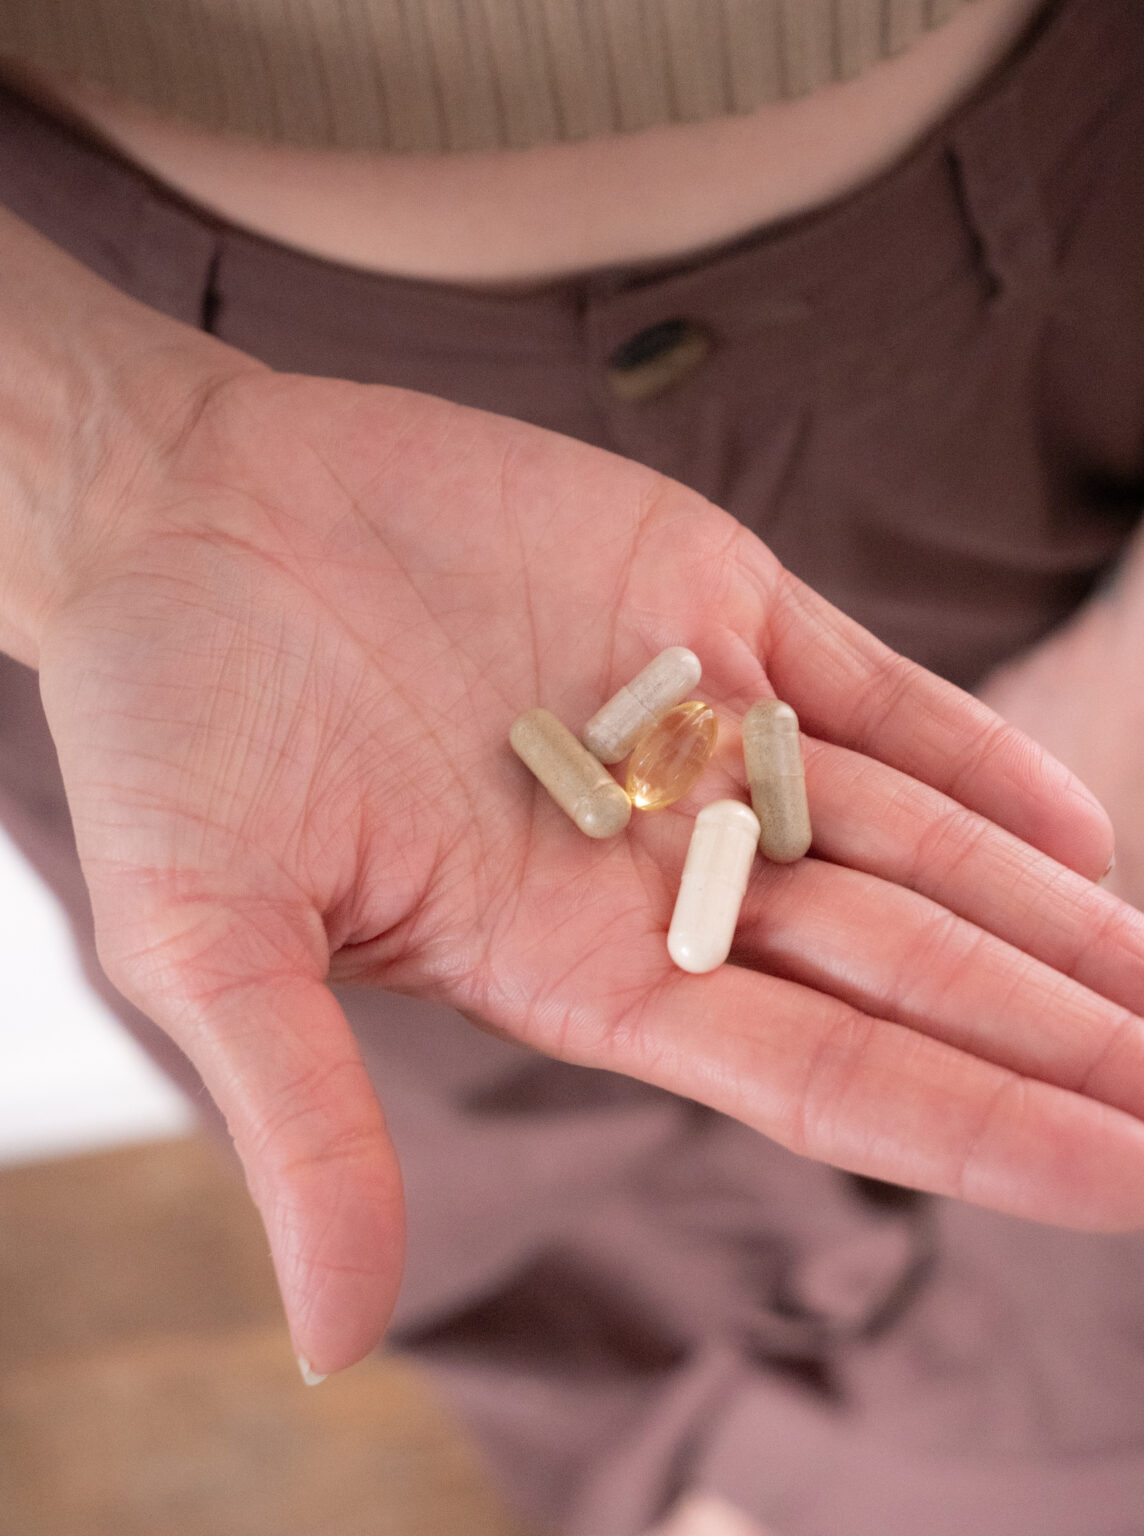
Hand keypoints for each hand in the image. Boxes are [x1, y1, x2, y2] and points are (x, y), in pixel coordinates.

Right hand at [29, 364, 1143, 1378]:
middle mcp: (656, 866)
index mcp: (570, 964)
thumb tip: (338, 1342)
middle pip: (900, 976)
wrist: (181, 515)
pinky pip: (876, 695)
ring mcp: (694, 735)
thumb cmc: (166, 725)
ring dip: (1043, 917)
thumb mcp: (207, 939)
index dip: (974, 1131)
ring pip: (913, 846)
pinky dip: (976, 757)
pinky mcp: (702, 608)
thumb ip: (302, 1126)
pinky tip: (1076, 829)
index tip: (1128, 1182)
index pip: (818, 1078)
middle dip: (1051, 1040)